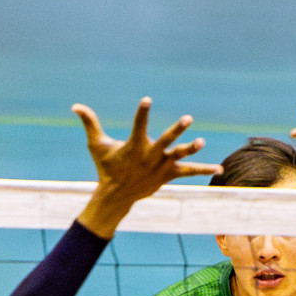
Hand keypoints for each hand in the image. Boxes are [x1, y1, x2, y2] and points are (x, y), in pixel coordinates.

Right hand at [73, 99, 220, 237]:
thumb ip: (90, 124)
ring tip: (201, 142)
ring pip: (179, 156)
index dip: (142, 112)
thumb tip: (75, 106)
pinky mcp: (169, 174)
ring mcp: (161, 166)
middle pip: (166, 140)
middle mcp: (150, 155)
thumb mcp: (96, 146)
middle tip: (188, 118)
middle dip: (177, 130)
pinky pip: (189, 172)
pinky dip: (204, 170)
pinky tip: (220, 169)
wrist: (116, 195)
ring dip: (191, 149)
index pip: (139, 125)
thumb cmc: (106, 167)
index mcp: (134, 146)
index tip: (147, 99)